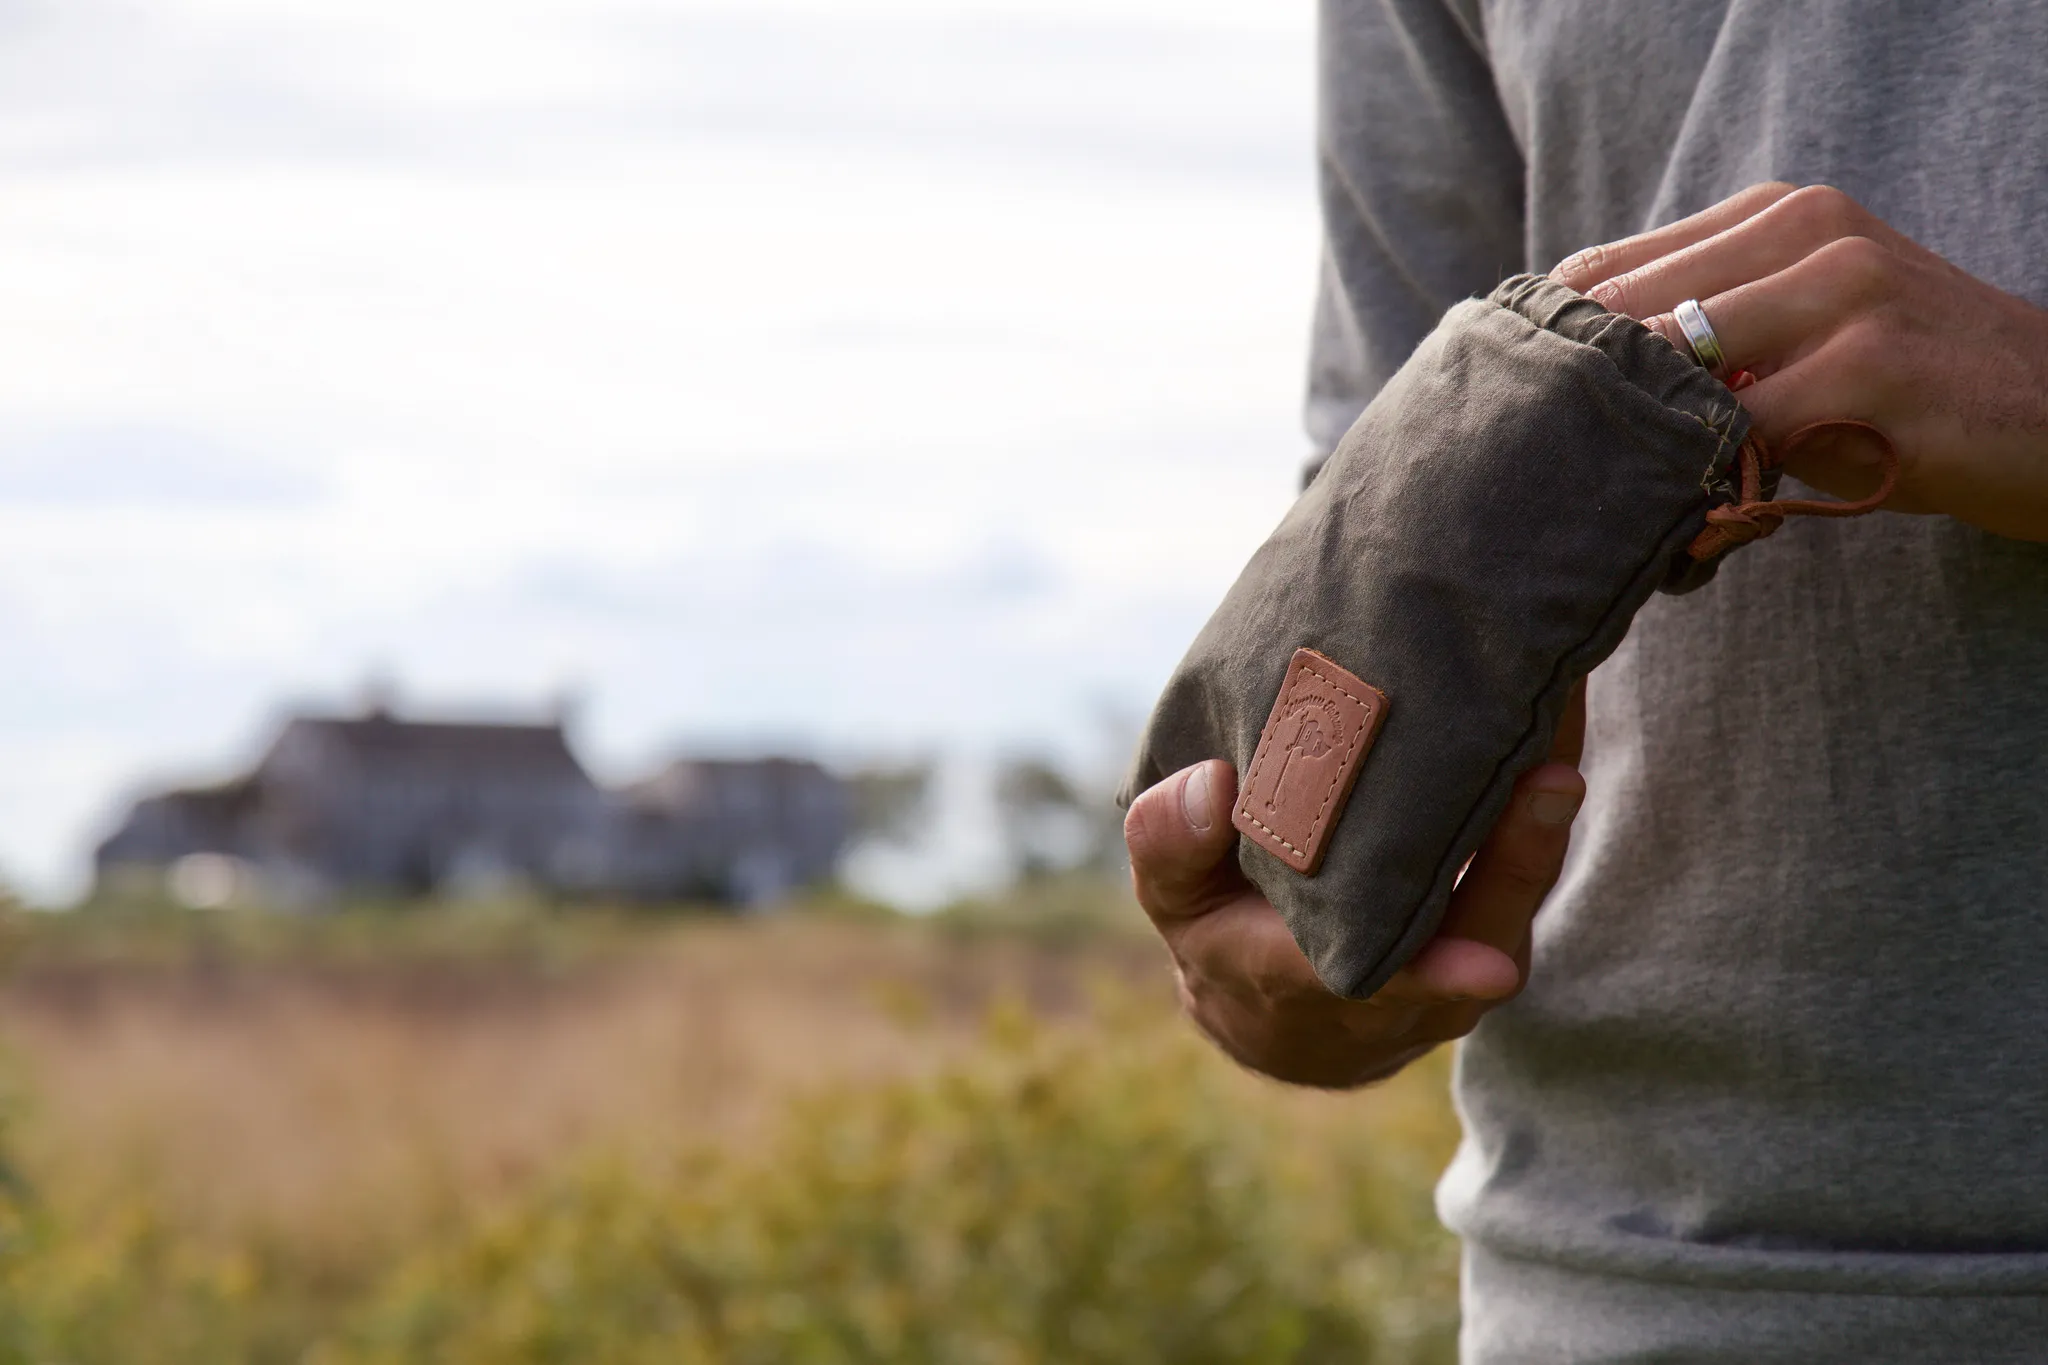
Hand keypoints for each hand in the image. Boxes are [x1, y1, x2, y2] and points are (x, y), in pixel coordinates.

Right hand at [1123, 688, 1585, 1088]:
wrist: (1278, 1009)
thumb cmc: (1218, 928)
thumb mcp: (1172, 892)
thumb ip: (1170, 845)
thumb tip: (1209, 784)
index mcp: (1301, 990)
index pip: (1371, 985)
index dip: (1430, 974)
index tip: (1485, 966)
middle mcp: (1396, 999)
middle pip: (1473, 945)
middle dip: (1517, 868)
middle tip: (1550, 780)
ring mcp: (1455, 976)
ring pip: (1510, 914)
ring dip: (1543, 832)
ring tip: (1559, 732)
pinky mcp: (1490, 940)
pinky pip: (1521, 883)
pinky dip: (1539, 816)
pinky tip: (1551, 728)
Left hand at [1552, 182, 2047, 540]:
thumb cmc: (1910, 392)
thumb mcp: (1806, 336)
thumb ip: (1704, 346)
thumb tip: (1566, 398)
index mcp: (1775, 215)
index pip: (1604, 272)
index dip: (1555, 355)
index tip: (1531, 421)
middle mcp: (1808, 231)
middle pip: (1624, 320)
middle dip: (1586, 409)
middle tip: (1566, 481)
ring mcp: (1844, 291)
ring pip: (1676, 376)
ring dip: (1642, 455)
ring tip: (1633, 510)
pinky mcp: (1872, 367)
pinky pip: (1743, 438)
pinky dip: (1708, 494)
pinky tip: (1703, 537)